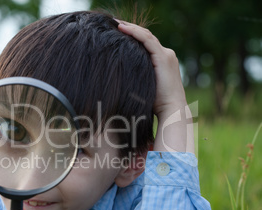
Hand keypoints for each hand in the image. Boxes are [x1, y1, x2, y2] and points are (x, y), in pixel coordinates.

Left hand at [116, 21, 193, 152]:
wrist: (171, 109)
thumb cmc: (156, 104)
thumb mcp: (143, 85)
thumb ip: (136, 77)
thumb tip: (118, 78)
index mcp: (162, 60)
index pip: (146, 43)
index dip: (132, 35)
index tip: (117, 31)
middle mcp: (166, 54)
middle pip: (146, 36)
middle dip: (130, 29)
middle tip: (114, 23)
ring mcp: (166, 55)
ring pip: (146, 36)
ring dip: (131, 28)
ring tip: (116, 23)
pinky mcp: (163, 57)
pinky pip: (148, 41)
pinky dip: (135, 33)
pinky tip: (123, 29)